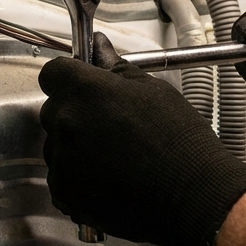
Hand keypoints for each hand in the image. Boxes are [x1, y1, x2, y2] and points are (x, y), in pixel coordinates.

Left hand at [39, 33, 245, 245]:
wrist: (192, 197)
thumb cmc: (179, 143)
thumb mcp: (153, 91)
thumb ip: (116, 67)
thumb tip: (99, 47)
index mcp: (85, 90)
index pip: (53, 73)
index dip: (68, 78)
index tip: (83, 87)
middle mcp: (66, 122)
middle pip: (54, 109)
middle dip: (75, 113)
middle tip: (109, 126)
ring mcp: (61, 158)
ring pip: (56, 144)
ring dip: (75, 146)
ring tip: (114, 157)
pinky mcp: (63, 191)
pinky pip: (59, 175)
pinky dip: (77, 177)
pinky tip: (109, 177)